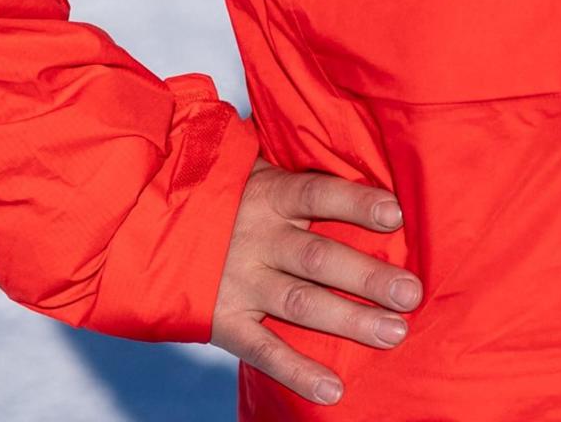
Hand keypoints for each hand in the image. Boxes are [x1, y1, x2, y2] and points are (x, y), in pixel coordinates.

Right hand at [209, 161, 419, 404]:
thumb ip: (302, 178)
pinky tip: (333, 389)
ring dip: (350, 321)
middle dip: (368, 277)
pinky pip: (263, 350)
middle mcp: (256, 240)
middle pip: (319, 258)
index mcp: (269, 196)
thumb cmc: (229, 196)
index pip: (318, 195)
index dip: (356, 204)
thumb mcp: (258, 171)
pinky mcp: (220, 320)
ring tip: (394, 333)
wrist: (149, 224)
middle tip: (410, 294)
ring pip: (301, 303)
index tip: (395, 215)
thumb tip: (368, 173)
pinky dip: (297, 372)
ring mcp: (238, 282)